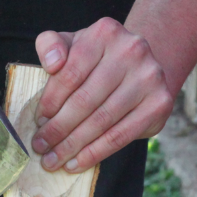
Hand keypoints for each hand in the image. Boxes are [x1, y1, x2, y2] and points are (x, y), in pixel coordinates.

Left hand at [31, 18, 173, 172]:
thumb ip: (51, 45)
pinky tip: (74, 163)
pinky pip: (120, 136)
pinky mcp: (159, 104)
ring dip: (72, 146)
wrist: (141, 67)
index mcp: (105, 33)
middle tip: (40, 147)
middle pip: (85, 100)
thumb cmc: (96, 60)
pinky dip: (94, 153)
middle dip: (57, 129)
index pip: (70, 73)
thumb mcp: (72, 44)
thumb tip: (52, 63)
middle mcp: (132, 50)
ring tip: (52, 160)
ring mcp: (149, 78)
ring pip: (101, 121)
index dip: (50, 101)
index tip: (37, 122)